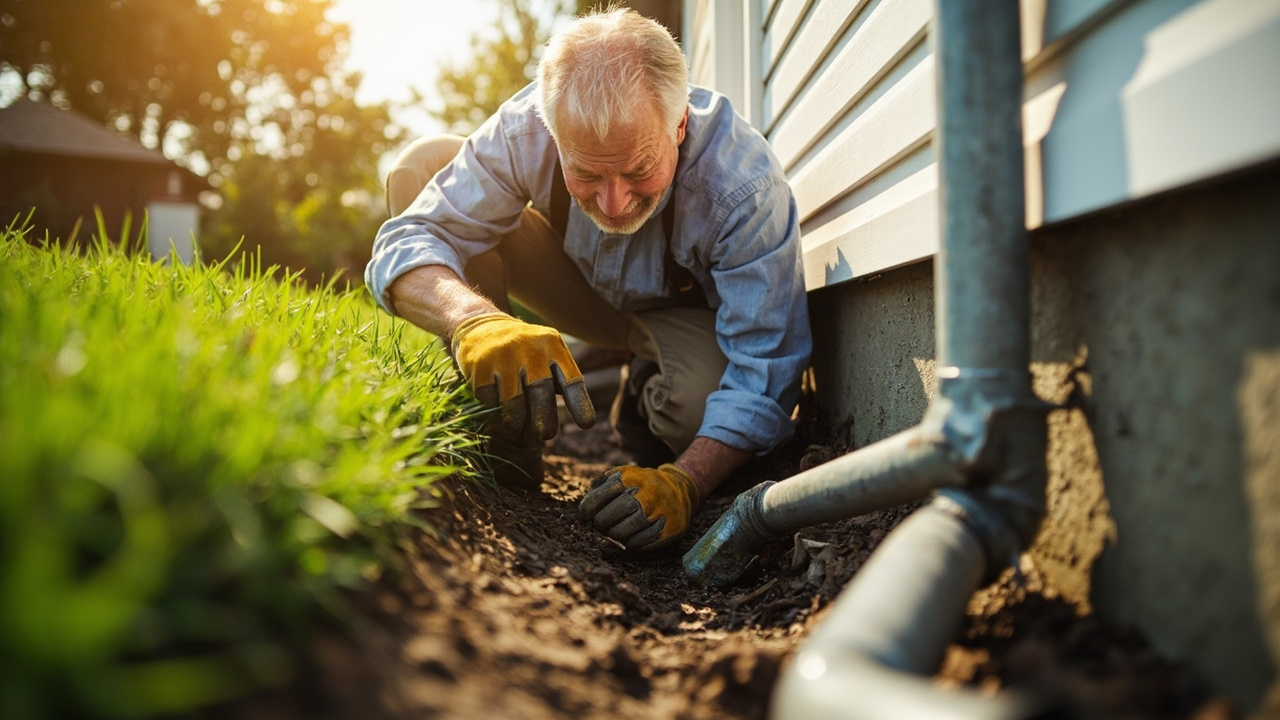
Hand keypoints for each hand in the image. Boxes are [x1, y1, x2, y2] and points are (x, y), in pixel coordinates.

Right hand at [451, 312, 595, 439]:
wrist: (481, 326)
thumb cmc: (524, 352)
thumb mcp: (547, 356)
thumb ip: (558, 383)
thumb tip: (570, 425)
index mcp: (553, 347)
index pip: (571, 380)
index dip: (580, 404)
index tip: (587, 424)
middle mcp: (530, 349)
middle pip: (541, 393)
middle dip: (544, 420)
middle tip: (546, 435)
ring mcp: (503, 356)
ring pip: (513, 403)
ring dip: (516, 422)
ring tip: (516, 424)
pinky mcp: (480, 366)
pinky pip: (489, 401)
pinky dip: (493, 412)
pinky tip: (495, 410)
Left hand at [579, 464, 700, 549]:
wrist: (680, 490)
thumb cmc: (642, 485)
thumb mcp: (624, 475)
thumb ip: (601, 486)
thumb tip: (582, 510)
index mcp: (630, 478)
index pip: (598, 498)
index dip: (586, 510)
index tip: (584, 517)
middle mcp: (645, 493)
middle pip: (609, 517)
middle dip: (600, 523)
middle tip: (600, 525)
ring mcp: (658, 512)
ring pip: (623, 532)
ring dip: (614, 534)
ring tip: (614, 531)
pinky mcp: (668, 528)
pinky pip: (640, 543)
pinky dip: (630, 543)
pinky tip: (629, 538)